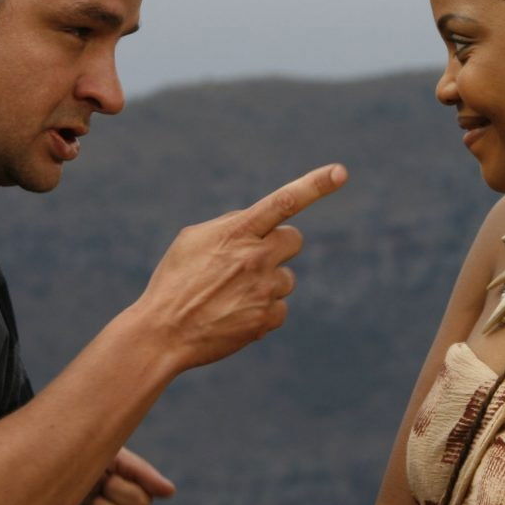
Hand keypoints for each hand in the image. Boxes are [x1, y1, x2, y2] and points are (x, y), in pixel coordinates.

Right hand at [133, 165, 346, 371]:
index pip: (284, 201)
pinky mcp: (267, 318)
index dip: (315, 185)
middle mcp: (256, 257)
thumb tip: (259, 224)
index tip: (340, 171)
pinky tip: (235, 315)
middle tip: (252, 260)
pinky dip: (263, 311)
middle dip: (279, 247)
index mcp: (236, 232)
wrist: (163, 333)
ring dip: (267, 283)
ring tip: (231, 295)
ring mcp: (264, 289)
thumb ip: (230, 227)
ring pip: (286, 278)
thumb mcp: (193, 241)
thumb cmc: (174, 282)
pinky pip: (280, 308)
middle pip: (294, 240)